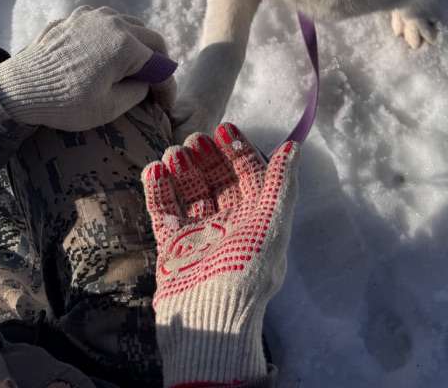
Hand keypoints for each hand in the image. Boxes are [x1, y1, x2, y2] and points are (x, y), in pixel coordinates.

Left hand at [0, 6, 174, 130]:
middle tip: (155, 83)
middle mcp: (113, 21)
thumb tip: (144, 83)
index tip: (166, 105)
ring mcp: (91, 15)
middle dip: (157, 61)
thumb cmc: (66, 102)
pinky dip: (112, 39)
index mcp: (126, 43)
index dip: (167, 86)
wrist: (18, 88)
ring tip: (133, 67)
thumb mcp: (110, 107)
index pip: (160, 63)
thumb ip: (137, 91)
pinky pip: (103, 25)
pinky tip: (104, 57)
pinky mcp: (73, 18)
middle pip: (149, 37)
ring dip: (136, 45)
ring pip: (127, 25)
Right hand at [143, 123, 299, 386]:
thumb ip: (280, 185)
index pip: (248, 176)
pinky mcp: (172, 248)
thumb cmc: (248, 273)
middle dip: (207, 157)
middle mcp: (229, 225)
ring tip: (173, 152)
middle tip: (194, 138)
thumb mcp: (272, 225)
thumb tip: (294, 147)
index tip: (224, 127)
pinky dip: (158, 191)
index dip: (238, 150)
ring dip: (182, 169)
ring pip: (189, 193)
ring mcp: (199, 236)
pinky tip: (153, 170)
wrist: (212, 321)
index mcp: (256, 220)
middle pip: (217, 180)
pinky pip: (164, 213)